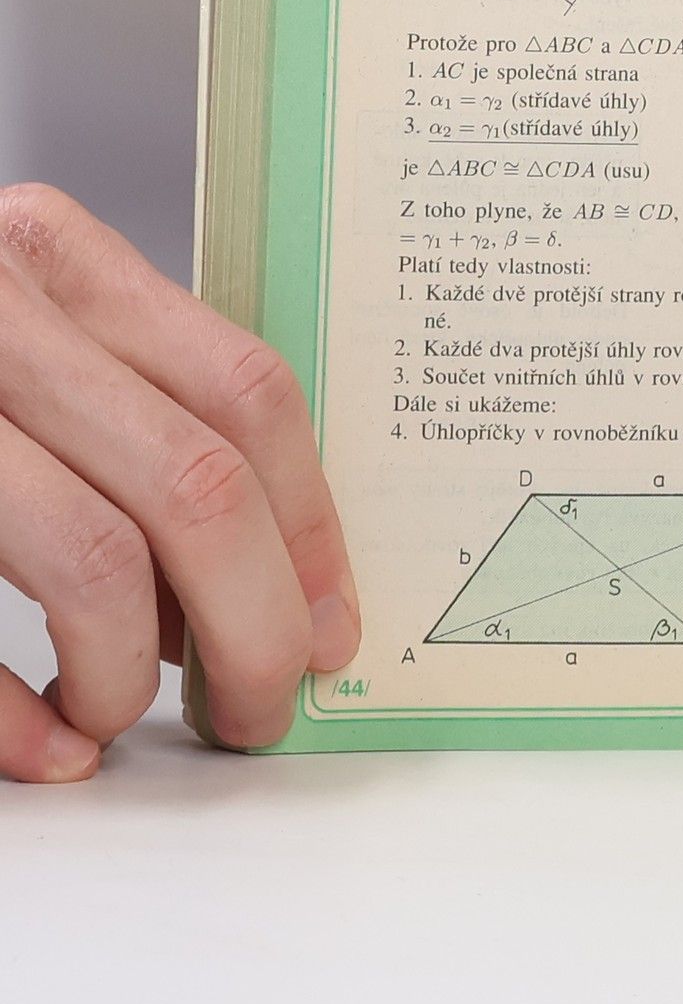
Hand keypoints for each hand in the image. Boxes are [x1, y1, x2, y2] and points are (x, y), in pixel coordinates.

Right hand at [0, 185, 357, 779]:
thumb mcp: (28, 334)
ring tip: (123, 711)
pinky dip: (11, 714)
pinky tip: (48, 745)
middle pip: (198, 484)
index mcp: (51, 258)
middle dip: (257, 623)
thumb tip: (276, 581)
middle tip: (264, 705)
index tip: (331, 625)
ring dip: (131, 672)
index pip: (248, 395)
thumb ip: (137, 410)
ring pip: (93, 554)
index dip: (310, 529)